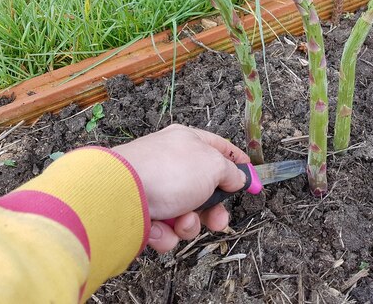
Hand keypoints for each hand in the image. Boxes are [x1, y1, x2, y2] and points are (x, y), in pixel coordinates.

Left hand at [112, 124, 249, 252]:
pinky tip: (159, 227)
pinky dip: (166, 232)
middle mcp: (171, 162)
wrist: (120, 195)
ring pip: (187, 213)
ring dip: (189, 223)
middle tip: (218, 221)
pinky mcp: (142, 212)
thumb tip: (238, 178)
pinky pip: (166, 227)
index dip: (238, 163)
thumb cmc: (168, 172)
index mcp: (188, 142)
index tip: (252, 179)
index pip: (220, 148)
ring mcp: (156, 188)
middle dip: (213, 210)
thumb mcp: (213, 166)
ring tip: (180, 221)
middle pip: (204, 189)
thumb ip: (231, 172)